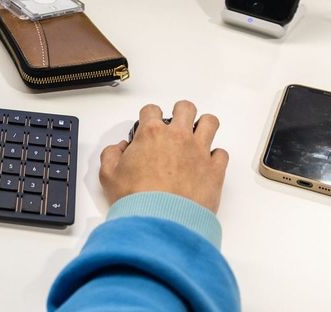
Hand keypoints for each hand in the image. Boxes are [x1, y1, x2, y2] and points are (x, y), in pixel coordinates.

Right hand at [99, 101, 229, 212]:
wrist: (161, 222)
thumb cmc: (137, 200)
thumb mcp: (108, 176)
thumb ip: (111, 155)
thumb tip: (119, 149)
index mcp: (151, 134)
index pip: (151, 110)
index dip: (149, 116)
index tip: (149, 125)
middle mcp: (177, 137)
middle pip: (186, 108)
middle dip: (180, 113)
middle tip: (176, 125)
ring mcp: (199, 151)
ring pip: (210, 122)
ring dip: (203, 126)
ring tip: (197, 137)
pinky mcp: (215, 170)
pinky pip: (221, 153)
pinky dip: (215, 157)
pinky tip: (207, 164)